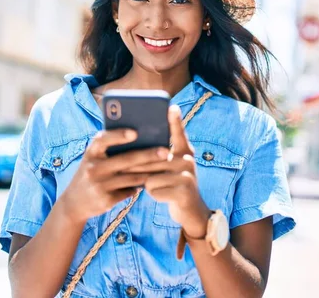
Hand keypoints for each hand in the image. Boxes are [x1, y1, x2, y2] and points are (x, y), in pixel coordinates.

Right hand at [59, 129, 168, 225]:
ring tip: (165, 167)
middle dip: (148, 155)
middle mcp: (93, 168)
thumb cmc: (90, 174)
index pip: (103, 140)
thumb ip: (109, 150)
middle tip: (166, 151)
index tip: (135, 132)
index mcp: (90, 153)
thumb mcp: (92, 160)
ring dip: (150, 172)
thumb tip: (139, 138)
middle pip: (126, 160)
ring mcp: (99, 185)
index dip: (118, 135)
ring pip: (132, 177)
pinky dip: (140, 187)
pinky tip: (152, 183)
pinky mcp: (105, 200)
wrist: (74, 203)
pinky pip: (129, 191)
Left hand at [125, 105, 210, 238]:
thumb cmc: (174, 184)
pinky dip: (153, 194)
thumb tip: (136, 146)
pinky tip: (163, 195)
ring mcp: (187, 175)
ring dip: (147, 182)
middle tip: (127, 169)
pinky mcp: (183, 191)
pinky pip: (154, 189)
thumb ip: (161, 155)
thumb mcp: (172, 167)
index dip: (175, 121)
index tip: (171, 107)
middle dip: (138, 165)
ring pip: (151, 175)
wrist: (191, 211)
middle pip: (154, 157)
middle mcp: (188, 160)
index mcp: (185, 151)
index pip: (178, 133)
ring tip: (156, 184)